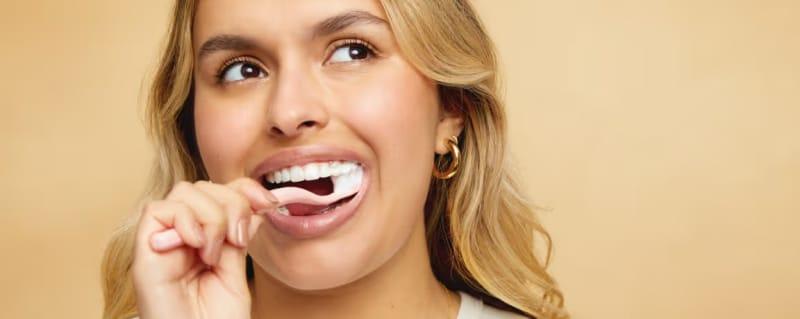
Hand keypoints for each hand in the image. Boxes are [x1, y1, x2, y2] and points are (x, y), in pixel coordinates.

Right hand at [131, 178, 276, 318]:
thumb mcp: (236, 272)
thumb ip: (240, 237)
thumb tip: (258, 204)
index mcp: (205, 237)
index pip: (221, 191)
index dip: (245, 188)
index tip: (269, 203)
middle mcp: (181, 235)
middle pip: (204, 186)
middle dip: (232, 205)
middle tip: (239, 239)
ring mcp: (163, 241)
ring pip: (184, 192)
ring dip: (211, 216)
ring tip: (215, 253)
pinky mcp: (145, 251)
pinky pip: (158, 210)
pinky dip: (186, 221)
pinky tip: (199, 248)